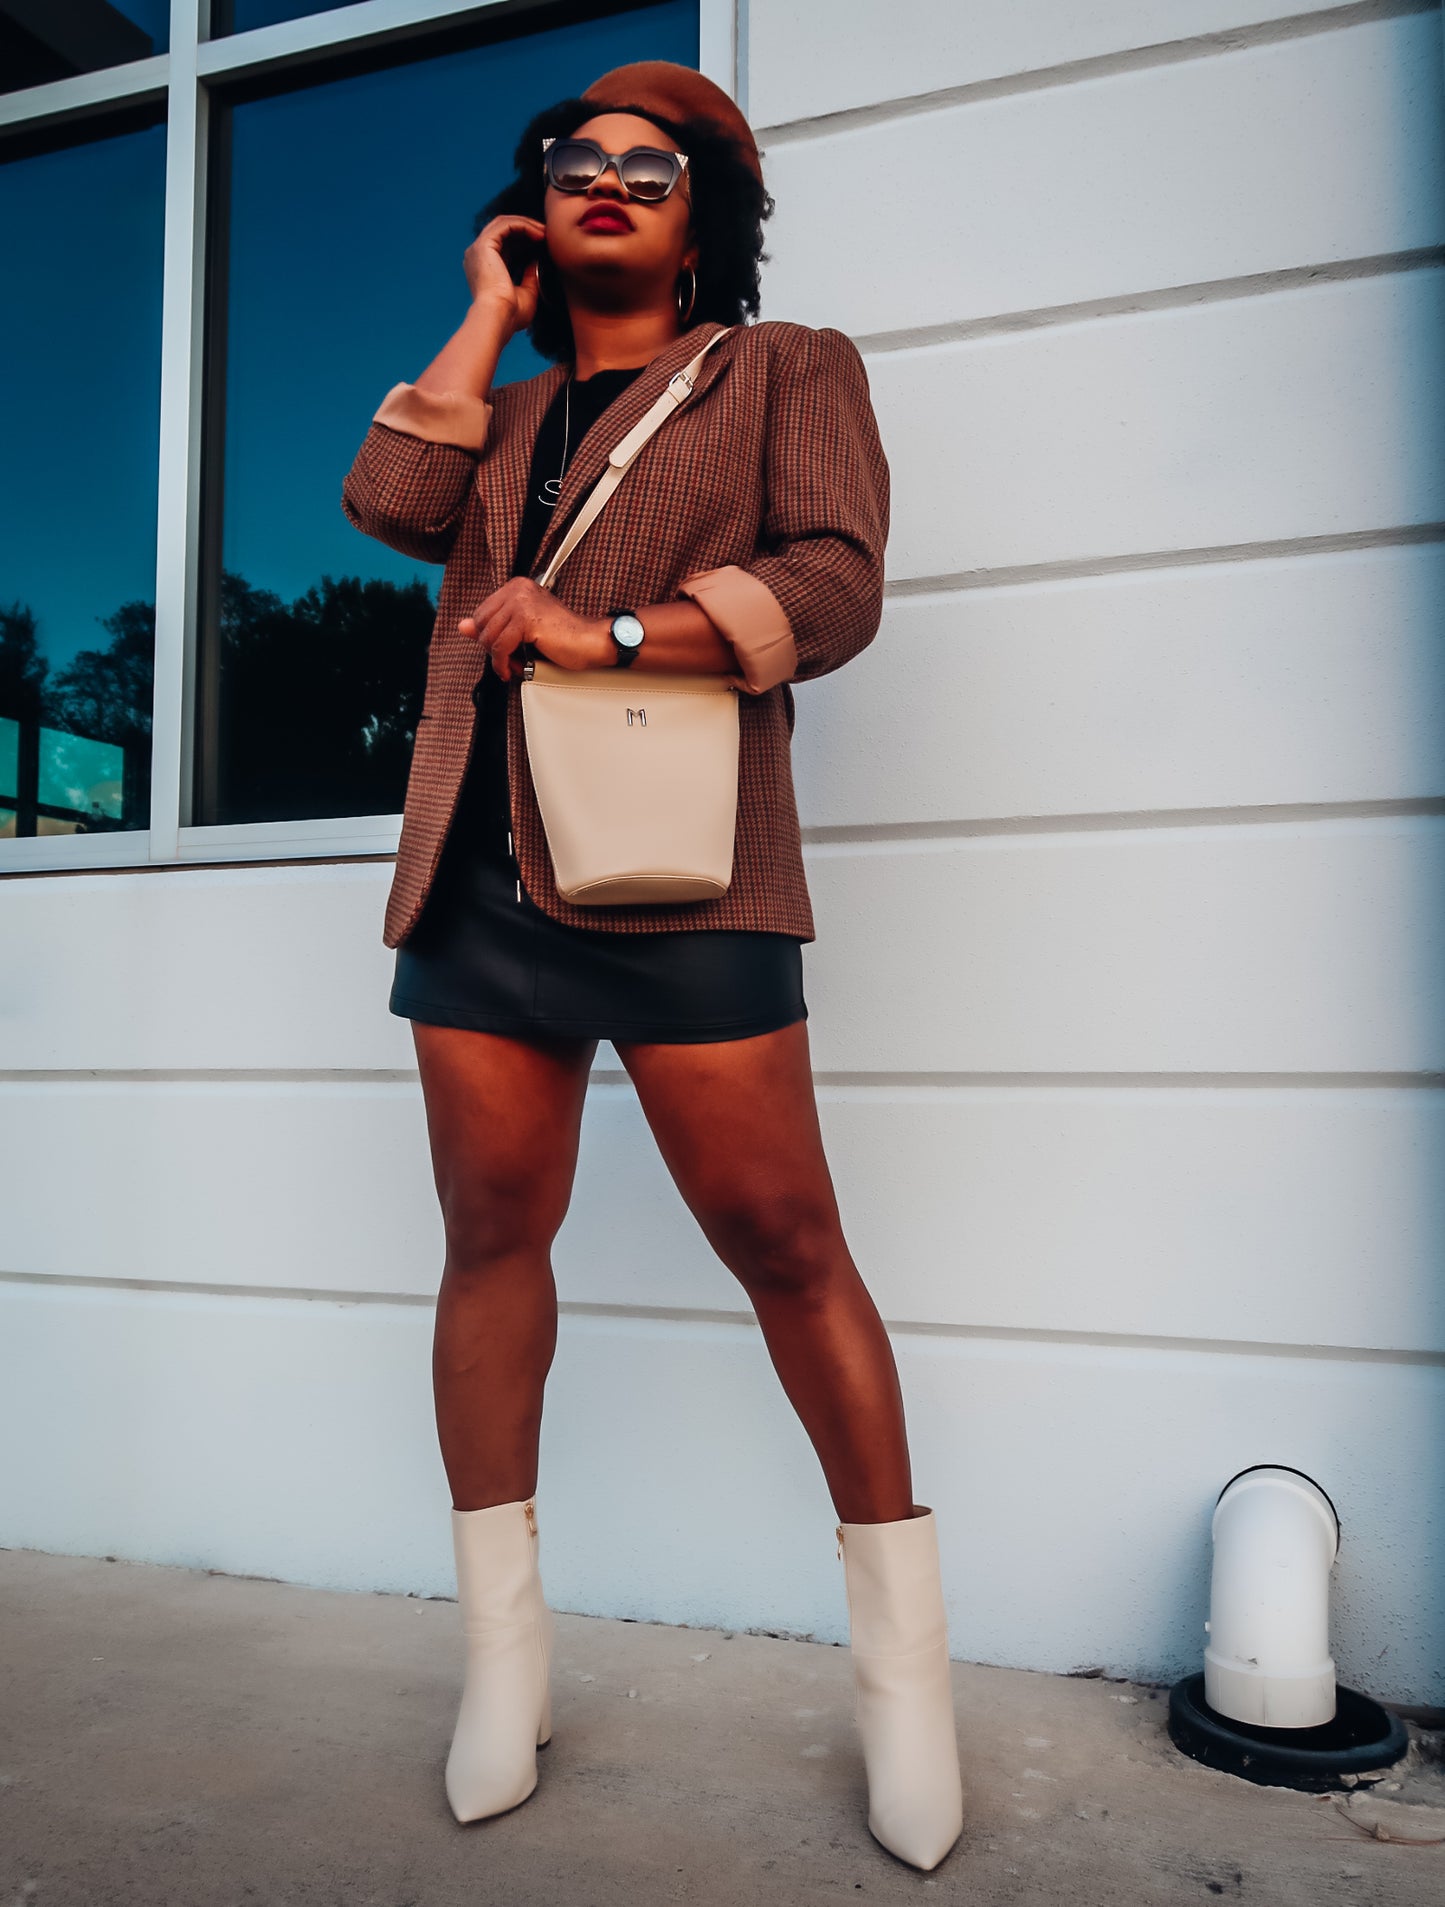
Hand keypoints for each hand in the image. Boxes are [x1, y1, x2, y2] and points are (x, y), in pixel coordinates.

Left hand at [459, 578, 612, 681]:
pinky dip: (502, 663)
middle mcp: (517, 589)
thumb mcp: (522, 631)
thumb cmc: (564, 637)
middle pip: (481, 624)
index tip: (503, 650)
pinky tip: (512, 669)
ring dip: (498, 659)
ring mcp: (521, 602)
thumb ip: (493, 626)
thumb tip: (463, 626)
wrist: (590, 642)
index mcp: (516, 587)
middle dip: (492, 648)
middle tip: (508, 660)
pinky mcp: (526, 619)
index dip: (489, 637)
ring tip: (513, 665)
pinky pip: (500, 647)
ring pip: (489, 637)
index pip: (482, 613)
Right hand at [464, 215, 547, 335]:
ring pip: (504, 224)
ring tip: (545, 232)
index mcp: (484, 269)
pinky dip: (523, 226)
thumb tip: (535, 260)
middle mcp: (478, 256)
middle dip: (526, 229)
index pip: (504, 245)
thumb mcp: (526, 293)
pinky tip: (539, 234)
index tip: (543, 244)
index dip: (524, 241)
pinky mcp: (484, 244)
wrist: (499, 318)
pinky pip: (505, 225)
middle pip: (503, 231)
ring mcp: (478, 249)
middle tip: (546, 234)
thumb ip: (529, 276)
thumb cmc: (511, 315)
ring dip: (526, 225)